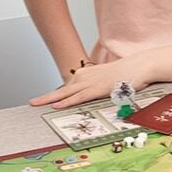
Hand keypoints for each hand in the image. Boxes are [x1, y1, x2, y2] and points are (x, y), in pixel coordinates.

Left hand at [30, 56, 150, 109]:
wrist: (139, 65)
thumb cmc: (127, 72)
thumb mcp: (109, 78)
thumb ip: (99, 85)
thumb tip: (97, 91)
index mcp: (87, 74)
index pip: (68, 86)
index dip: (56, 94)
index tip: (45, 101)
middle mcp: (86, 77)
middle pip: (62, 89)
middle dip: (46, 96)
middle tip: (32, 103)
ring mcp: (91, 83)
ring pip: (66, 93)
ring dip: (50, 100)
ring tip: (37, 105)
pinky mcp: (97, 89)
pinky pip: (79, 98)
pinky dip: (67, 102)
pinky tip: (57, 106)